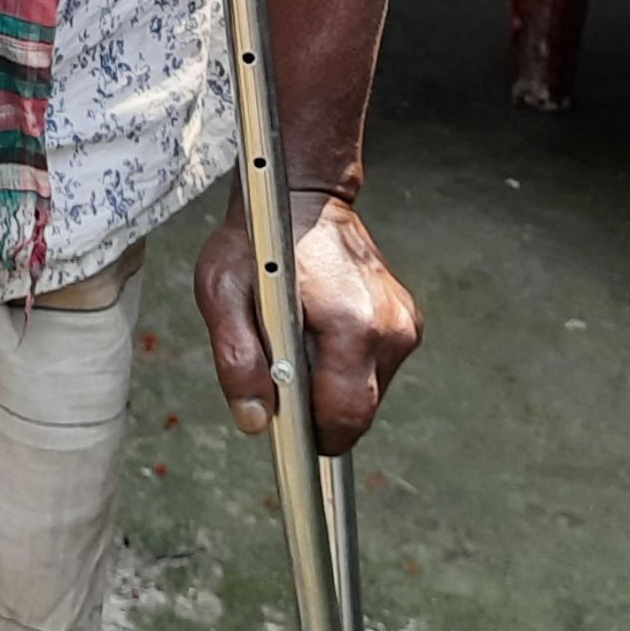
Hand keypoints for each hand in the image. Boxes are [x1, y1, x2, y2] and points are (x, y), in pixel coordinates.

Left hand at [197, 194, 418, 457]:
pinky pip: (376, 371)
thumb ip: (237, 360)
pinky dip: (347, 367)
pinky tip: (321, 335)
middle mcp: (388, 327)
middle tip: (282, 380)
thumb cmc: (259, 239)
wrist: (304, 195)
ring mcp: (403, 325)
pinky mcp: (407, 323)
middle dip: (319, 412)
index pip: (346, 416)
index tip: (288, 435)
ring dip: (332, 387)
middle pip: (359, 412)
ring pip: (368, 394)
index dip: (313, 435)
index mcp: (349, 324)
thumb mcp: (222, 292)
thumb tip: (255, 418)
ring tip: (300, 346)